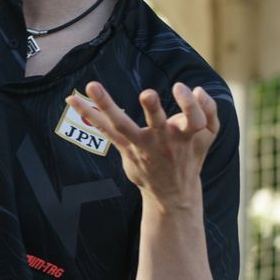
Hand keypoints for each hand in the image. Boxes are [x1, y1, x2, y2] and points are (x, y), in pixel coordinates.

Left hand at [67, 81, 218, 209]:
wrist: (173, 194)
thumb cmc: (190, 156)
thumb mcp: (208, 137)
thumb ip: (209, 111)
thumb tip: (198, 89)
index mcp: (186, 136)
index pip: (194, 119)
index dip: (190, 104)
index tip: (183, 87)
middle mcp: (163, 142)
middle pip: (158, 124)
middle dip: (154, 110)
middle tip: (147, 94)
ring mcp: (141, 146)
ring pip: (123, 125)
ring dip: (107, 105)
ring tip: (92, 85)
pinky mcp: (125, 149)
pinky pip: (105, 130)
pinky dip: (89, 114)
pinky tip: (70, 100)